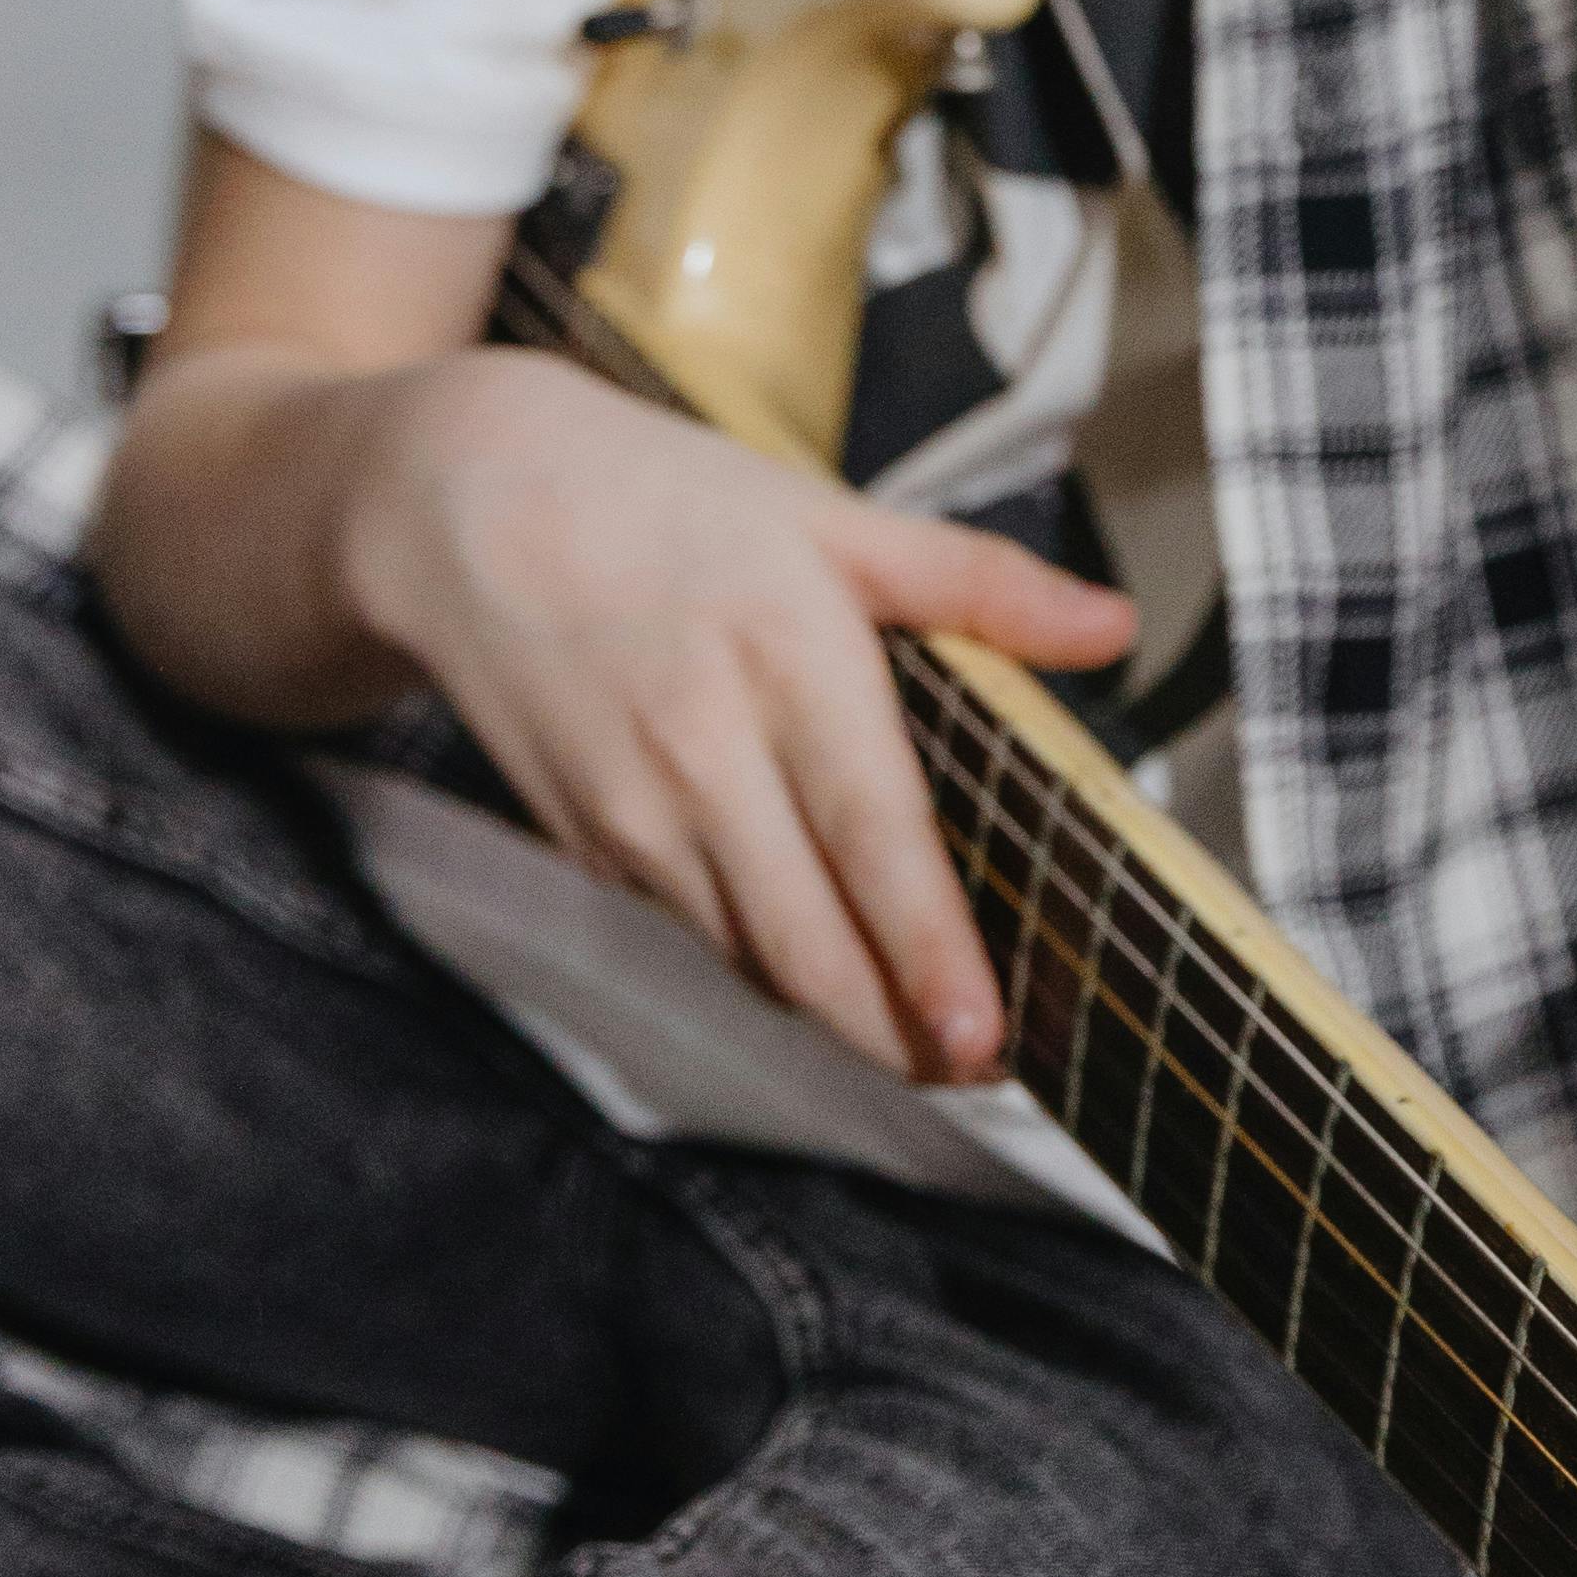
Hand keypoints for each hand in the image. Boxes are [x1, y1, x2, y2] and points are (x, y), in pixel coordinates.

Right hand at [339, 353, 1136, 1083]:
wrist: (462, 510)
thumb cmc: (665, 506)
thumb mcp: (830, 517)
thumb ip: (979, 584)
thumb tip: (1113, 628)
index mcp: (788, 658)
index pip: (872, 836)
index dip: (928, 952)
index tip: (981, 1037)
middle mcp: (705, 752)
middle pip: (806, 941)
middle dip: (893, 1031)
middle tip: (975, 1070)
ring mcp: (635, 813)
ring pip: (752, 956)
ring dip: (835, 1009)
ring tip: (918, 1033)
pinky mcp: (590, 844)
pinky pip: (698, 930)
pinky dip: (765, 958)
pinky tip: (819, 954)